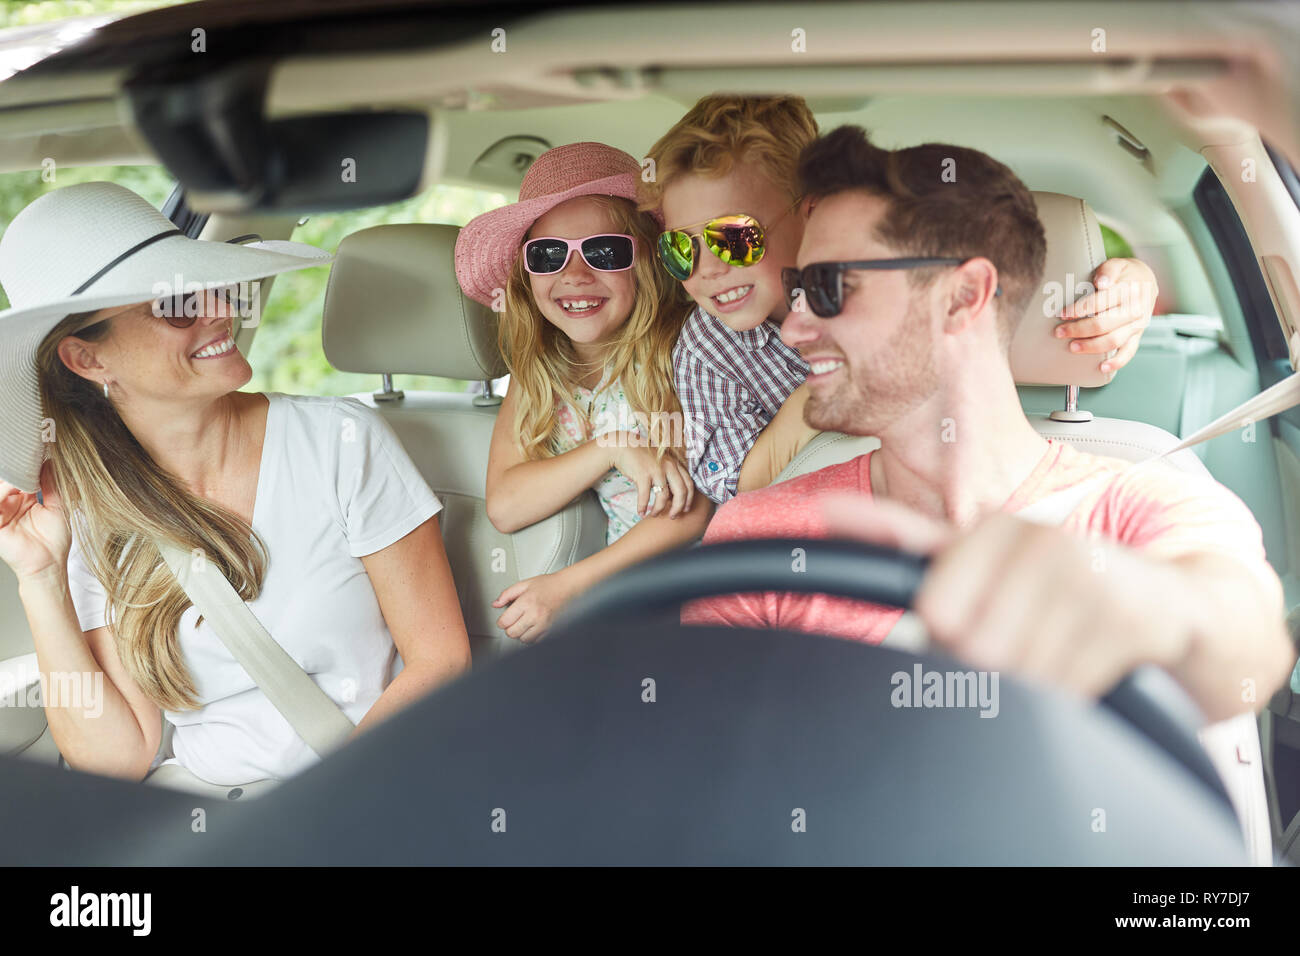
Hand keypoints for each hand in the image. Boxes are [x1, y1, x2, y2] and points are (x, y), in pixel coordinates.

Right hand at [0, 462, 71, 583]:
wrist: (50, 563)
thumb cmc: (55, 540)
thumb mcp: (57, 507)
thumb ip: (52, 485)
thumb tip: (51, 462)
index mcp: (25, 499)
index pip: (22, 477)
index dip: (28, 467)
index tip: (38, 453)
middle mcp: (11, 504)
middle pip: (8, 481)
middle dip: (17, 470)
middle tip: (28, 458)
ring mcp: (1, 513)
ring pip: (0, 489)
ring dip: (10, 480)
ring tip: (24, 477)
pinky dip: (2, 493)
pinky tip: (14, 488)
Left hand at [492, 570, 581, 642]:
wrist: (566, 587)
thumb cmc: (548, 585)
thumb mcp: (524, 584)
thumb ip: (507, 594)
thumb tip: (495, 604)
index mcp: (526, 602)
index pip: (505, 622)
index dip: (501, 621)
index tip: (503, 620)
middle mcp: (535, 615)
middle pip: (512, 633)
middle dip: (509, 628)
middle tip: (512, 622)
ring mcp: (543, 624)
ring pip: (523, 639)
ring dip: (520, 634)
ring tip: (522, 624)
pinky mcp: (550, 629)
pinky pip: (535, 641)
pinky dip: (531, 636)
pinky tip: (531, 627)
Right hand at [606, 433, 695, 518]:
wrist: (624, 446)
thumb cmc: (643, 457)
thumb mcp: (661, 462)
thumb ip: (670, 474)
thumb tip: (673, 496)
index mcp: (675, 464)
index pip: (689, 484)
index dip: (689, 499)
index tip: (685, 510)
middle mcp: (669, 466)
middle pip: (681, 492)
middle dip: (678, 508)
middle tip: (673, 516)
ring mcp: (656, 470)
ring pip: (663, 496)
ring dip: (659, 509)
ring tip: (654, 514)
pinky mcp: (643, 474)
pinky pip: (645, 495)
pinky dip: (643, 506)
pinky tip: (640, 512)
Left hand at [818, 493, 1191, 698]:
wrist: (1174, 602)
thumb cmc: (1064, 586)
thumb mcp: (984, 557)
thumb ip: (907, 540)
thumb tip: (829, 509)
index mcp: (987, 533)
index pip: (930, 579)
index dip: (930, 606)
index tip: (879, 566)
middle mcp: (1028, 541)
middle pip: (960, 642)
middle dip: (981, 664)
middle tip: (1018, 644)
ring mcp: (1076, 573)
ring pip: (1009, 669)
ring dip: (1027, 682)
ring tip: (1053, 652)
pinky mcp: (1120, 614)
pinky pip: (1060, 687)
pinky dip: (1068, 695)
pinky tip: (1084, 665)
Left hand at [1056, 257, 1157, 378]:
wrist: (1146, 282)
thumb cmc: (1125, 274)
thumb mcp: (1118, 264)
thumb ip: (1108, 270)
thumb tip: (1101, 282)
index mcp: (1128, 291)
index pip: (1100, 302)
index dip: (1079, 309)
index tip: (1062, 314)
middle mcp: (1135, 310)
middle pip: (1103, 324)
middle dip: (1078, 330)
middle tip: (1060, 332)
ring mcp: (1137, 325)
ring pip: (1113, 340)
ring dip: (1091, 346)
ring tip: (1072, 347)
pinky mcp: (1137, 336)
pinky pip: (1129, 352)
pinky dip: (1116, 362)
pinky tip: (1101, 368)